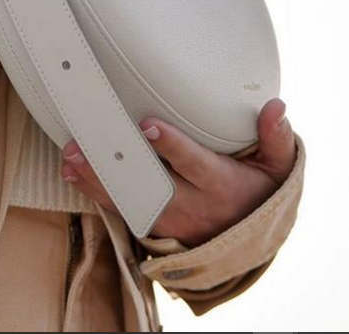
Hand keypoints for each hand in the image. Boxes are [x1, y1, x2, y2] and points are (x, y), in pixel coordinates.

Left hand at [61, 97, 296, 245]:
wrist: (251, 242)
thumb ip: (276, 138)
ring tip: (70, 159)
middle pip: (149, 186)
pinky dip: (98, 194)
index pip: (193, 164)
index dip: (171, 147)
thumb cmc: (262, 194)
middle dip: (116, 167)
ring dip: (97, 181)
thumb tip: (276, 106)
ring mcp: (171, 220)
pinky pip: (124, 212)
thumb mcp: (278, 170)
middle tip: (84, 146)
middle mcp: (192, 205)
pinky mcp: (157, 226)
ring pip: (129, 201)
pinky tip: (73, 174)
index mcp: (220, 184)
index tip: (148, 126)